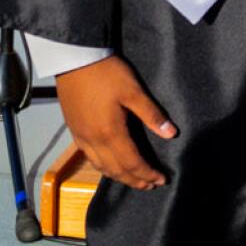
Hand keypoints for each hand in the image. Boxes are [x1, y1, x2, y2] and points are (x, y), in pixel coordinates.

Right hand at [56, 55, 176, 188]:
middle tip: (151, 185)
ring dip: (119, 176)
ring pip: (101, 167)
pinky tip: (110, 165)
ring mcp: (81, 137)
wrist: (75, 60)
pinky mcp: (74, 131)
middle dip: (135, 180)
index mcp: (110, 133)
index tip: (162, 179)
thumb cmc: (107, 73)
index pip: (132, 162)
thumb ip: (152, 114)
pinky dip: (103, 167)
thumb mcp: (133, 91)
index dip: (147, 173)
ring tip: (134, 179)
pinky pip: (90, 157)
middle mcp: (94, 141)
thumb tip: (171, 134)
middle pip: (116, 170)